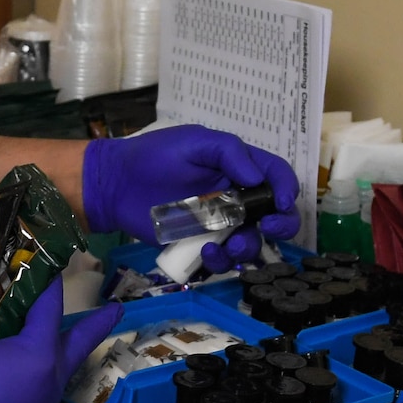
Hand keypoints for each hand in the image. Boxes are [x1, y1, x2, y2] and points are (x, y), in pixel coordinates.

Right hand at [0, 285, 119, 402]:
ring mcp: (42, 399)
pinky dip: (44, 361)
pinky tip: (25, 358)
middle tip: (117, 310)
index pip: (49, 308)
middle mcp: (51, 375)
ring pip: (64, 362)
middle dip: (99, 324)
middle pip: (80, 342)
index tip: (52, 263)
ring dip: (69, 344)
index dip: (48, 283)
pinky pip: (45, 378)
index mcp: (40, 353)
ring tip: (67, 330)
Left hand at [82, 124, 300, 270]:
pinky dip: (221, 260)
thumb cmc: (154, 155)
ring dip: (249, 247)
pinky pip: (222, 258)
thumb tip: (257, 177)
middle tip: (268, 226)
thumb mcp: (194, 142)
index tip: (282, 201)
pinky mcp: (200, 242)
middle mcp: (236, 195)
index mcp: (238, 166)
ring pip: (251, 241)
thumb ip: (228, 152)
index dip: (286, 187)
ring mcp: (219, 222)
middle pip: (276, 213)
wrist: (116, 183)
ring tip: (231, 244)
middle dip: (282, 223)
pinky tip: (207, 251)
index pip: (276, 175)